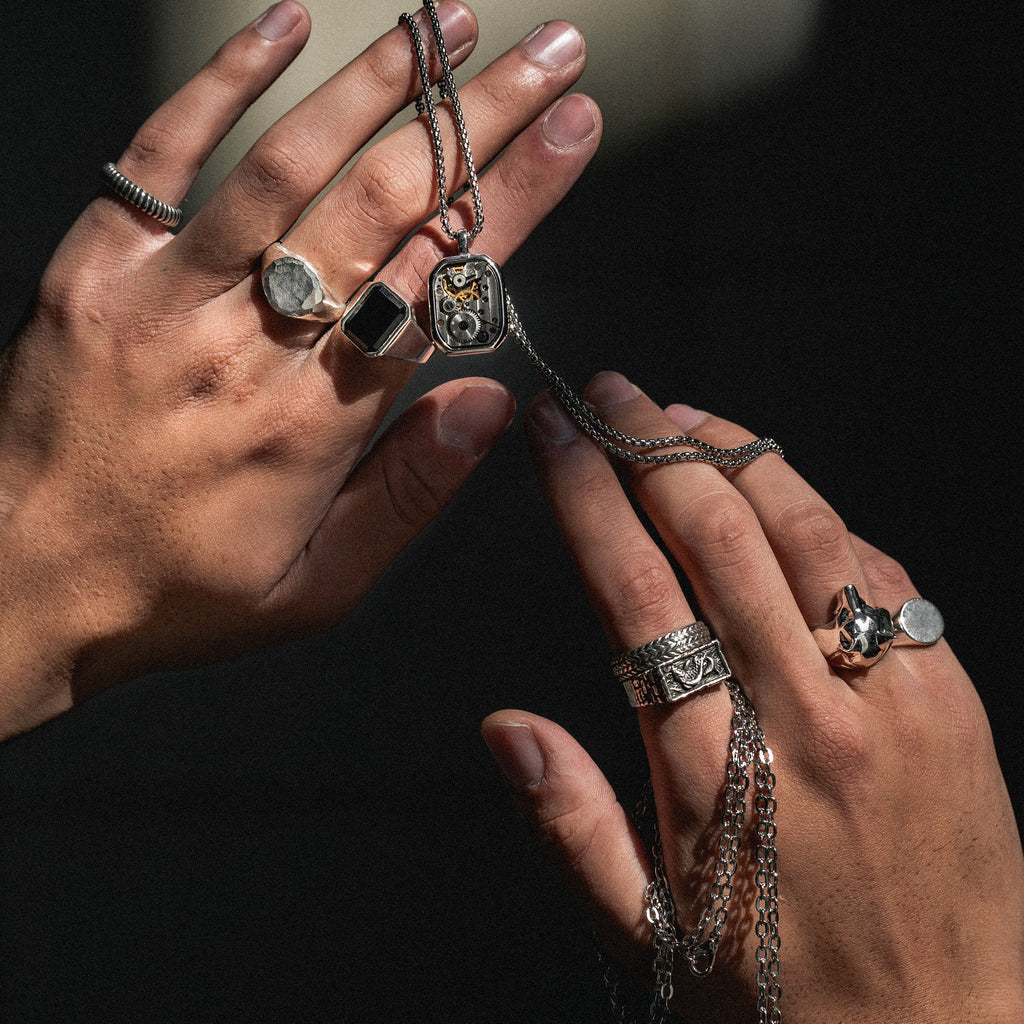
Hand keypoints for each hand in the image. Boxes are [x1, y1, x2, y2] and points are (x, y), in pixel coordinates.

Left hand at [0, 1, 600, 737]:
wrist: (14, 589)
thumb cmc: (176, 594)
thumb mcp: (317, 587)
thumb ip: (408, 494)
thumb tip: (490, 403)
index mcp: (315, 424)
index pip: (438, 284)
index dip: (516, 200)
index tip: (573, 130)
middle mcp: (249, 344)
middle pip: (383, 206)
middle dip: (478, 119)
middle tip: (548, 54)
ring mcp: (163, 295)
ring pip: (288, 162)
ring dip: (376, 83)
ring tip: (447, 22)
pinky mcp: (92, 268)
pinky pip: (160, 153)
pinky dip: (225, 81)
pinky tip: (288, 24)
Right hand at [483, 371, 1023, 1022]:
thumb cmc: (786, 1006)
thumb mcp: (650, 940)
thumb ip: (571, 826)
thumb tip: (506, 728)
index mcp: (721, 777)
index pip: (636, 594)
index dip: (588, 498)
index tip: (555, 436)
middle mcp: (812, 721)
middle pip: (721, 537)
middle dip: (652, 445)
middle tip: (609, 392)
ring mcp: (897, 704)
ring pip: (810, 534)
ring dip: (739, 458)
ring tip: (685, 415)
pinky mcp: (956, 704)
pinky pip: (885, 576)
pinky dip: (823, 518)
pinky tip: (782, 494)